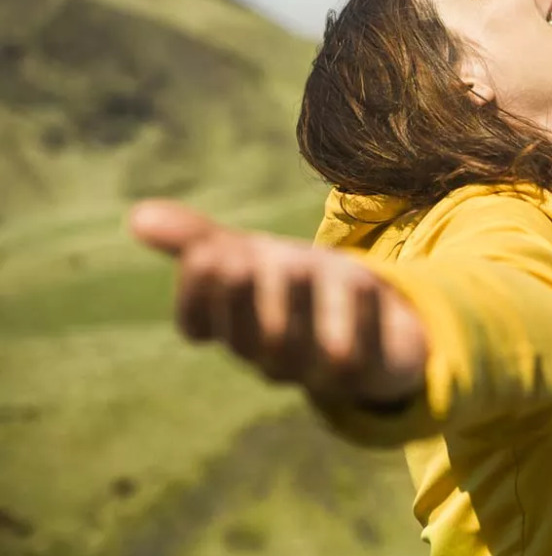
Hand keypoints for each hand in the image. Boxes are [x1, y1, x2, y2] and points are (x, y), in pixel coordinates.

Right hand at [128, 200, 426, 404]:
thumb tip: (136, 215)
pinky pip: (357, 355)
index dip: (197, 292)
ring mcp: (319, 370)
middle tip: (246, 255)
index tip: (208, 252)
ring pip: (299, 349)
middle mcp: (272, 356)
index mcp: (235, 330)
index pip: (197, 324)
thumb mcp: (250, 256)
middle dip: (244, 293)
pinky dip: (358, 315)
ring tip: (298, 262)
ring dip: (297, 302)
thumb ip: (198, 241)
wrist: (380, 324)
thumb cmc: (298, 287)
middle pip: (247, 336)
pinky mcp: (370, 371)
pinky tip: (362, 279)